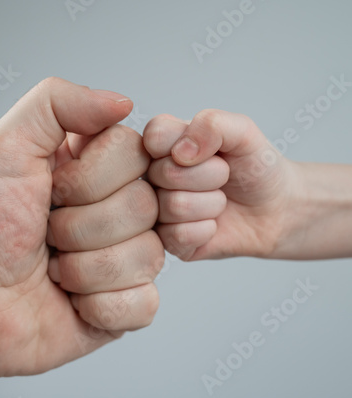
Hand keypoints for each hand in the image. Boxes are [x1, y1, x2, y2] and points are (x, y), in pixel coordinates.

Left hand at [0, 77, 161, 387]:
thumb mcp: (6, 147)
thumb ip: (57, 103)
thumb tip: (122, 102)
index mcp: (97, 167)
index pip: (136, 153)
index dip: (91, 178)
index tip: (53, 189)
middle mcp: (118, 208)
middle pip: (145, 205)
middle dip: (79, 225)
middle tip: (46, 232)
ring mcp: (126, 257)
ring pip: (147, 255)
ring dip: (84, 268)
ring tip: (53, 267)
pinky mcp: (126, 304)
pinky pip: (143, 302)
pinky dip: (99, 305)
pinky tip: (71, 300)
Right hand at [143, 109, 298, 260]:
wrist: (276, 209)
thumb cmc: (255, 167)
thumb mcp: (244, 132)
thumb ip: (212, 124)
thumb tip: (180, 152)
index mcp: (165, 142)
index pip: (154, 135)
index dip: (188, 146)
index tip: (212, 151)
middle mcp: (153, 175)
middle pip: (164, 173)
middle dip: (210, 176)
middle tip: (223, 178)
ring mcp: (157, 208)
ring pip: (174, 206)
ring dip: (212, 204)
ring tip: (220, 201)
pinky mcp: (166, 240)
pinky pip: (178, 236)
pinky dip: (206, 230)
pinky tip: (213, 225)